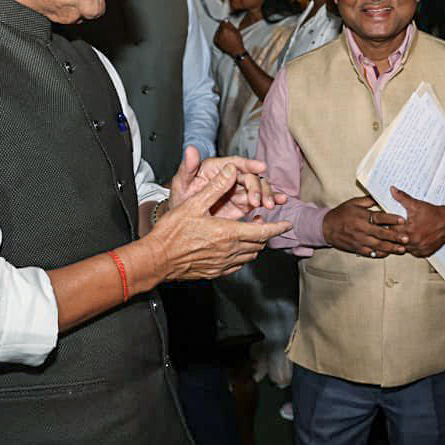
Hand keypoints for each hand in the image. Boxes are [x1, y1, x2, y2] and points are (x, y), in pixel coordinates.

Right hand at [148, 166, 291, 281]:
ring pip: (249, 255)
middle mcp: (229, 251)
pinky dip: (242, 255)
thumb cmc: (172, 232)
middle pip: (258, 244)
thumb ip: (216, 187)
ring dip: (254, 244)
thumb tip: (232, 171)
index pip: (263, 231)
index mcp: (228, 233)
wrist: (156, 259)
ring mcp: (223, 264)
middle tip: (266, 223)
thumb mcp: (194, 203)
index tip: (287, 224)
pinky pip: (237, 265)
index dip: (278, 227)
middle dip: (266, 233)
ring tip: (251, 233)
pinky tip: (235, 248)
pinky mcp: (215, 272)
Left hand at [168, 148, 285, 219]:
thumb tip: (191, 149)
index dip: (249, 164)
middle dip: (258, 187)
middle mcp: (230, 176)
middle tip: (258, 200)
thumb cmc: (181, 199)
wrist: (183, 223)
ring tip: (269, 205)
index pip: (235, 163)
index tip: (261, 167)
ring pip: (258, 188)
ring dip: (266, 194)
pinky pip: (259, 201)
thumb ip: (187, 167)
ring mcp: (238, 190)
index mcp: (216, 168)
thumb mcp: (181, 184)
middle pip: (250, 177)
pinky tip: (279, 203)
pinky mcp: (243, 204)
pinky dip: (270, 200)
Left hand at [214, 21, 245, 57]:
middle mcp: (219, 33)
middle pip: (219, 27)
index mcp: (224, 29)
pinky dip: (219, 37)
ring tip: (226, 36)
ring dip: (221, 32)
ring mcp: (216, 38)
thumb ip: (230, 24)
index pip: (222, 22)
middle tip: (228, 32)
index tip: (227, 25)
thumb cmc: (238, 41)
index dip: (226, 23)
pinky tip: (224, 39)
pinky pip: (216, 36)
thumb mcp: (236, 31)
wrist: (236, 51)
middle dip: (223, 28)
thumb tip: (225, 20)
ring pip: (217, 31)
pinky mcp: (215, 42)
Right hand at [322, 196, 407, 257]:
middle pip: (381, 234)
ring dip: (391, 248)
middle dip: (395, 237)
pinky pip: (370, 253)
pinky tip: (388, 253)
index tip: (403, 220)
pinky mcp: (357, 248)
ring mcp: (359, 240)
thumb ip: (368, 201)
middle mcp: (361, 229)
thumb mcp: (353, 203)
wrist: (326, 227)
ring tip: (402, 249)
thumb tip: (381, 196)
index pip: (379, 217)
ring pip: (378, 245)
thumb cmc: (341, 213)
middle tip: (407, 238)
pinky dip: (380, 254)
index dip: (391, 219)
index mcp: (361, 216)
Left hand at [389, 187, 444, 256]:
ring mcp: (419, 249)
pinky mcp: (424, 253)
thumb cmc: (433, 214)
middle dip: (393, 234)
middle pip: (396, 240)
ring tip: (402, 234)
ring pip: (403, 248)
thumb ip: (402, 197)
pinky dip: (411, 247)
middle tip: (394, 228)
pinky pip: (413, 252)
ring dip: (401, 242)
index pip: (390, 230)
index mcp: (409, 230)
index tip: (387, 222)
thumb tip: (392, 190)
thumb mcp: (416, 204)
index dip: (388, 225)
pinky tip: (411, 240)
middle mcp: (414, 242)